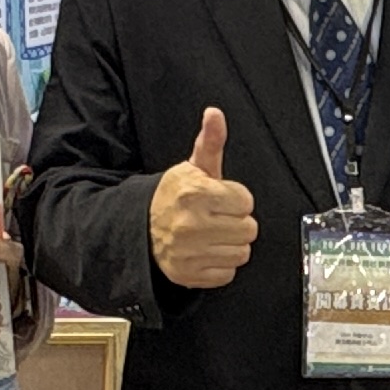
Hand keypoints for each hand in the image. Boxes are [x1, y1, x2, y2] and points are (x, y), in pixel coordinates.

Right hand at [150, 107, 257, 287]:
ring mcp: (189, 253)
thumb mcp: (193, 167)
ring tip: (213, 235)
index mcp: (195, 194)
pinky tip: (206, 251)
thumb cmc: (174, 197)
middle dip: (237, 222)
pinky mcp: (189, 275)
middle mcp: (191, 224)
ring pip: (242, 253)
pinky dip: (221, 265)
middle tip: (218, 218)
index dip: (236, 199)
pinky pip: (228, 274)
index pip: (246, 202)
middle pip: (249, 229)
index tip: (221, 199)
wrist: (140, 228)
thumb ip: (210, 141)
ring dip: (232, 245)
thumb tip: (215, 113)